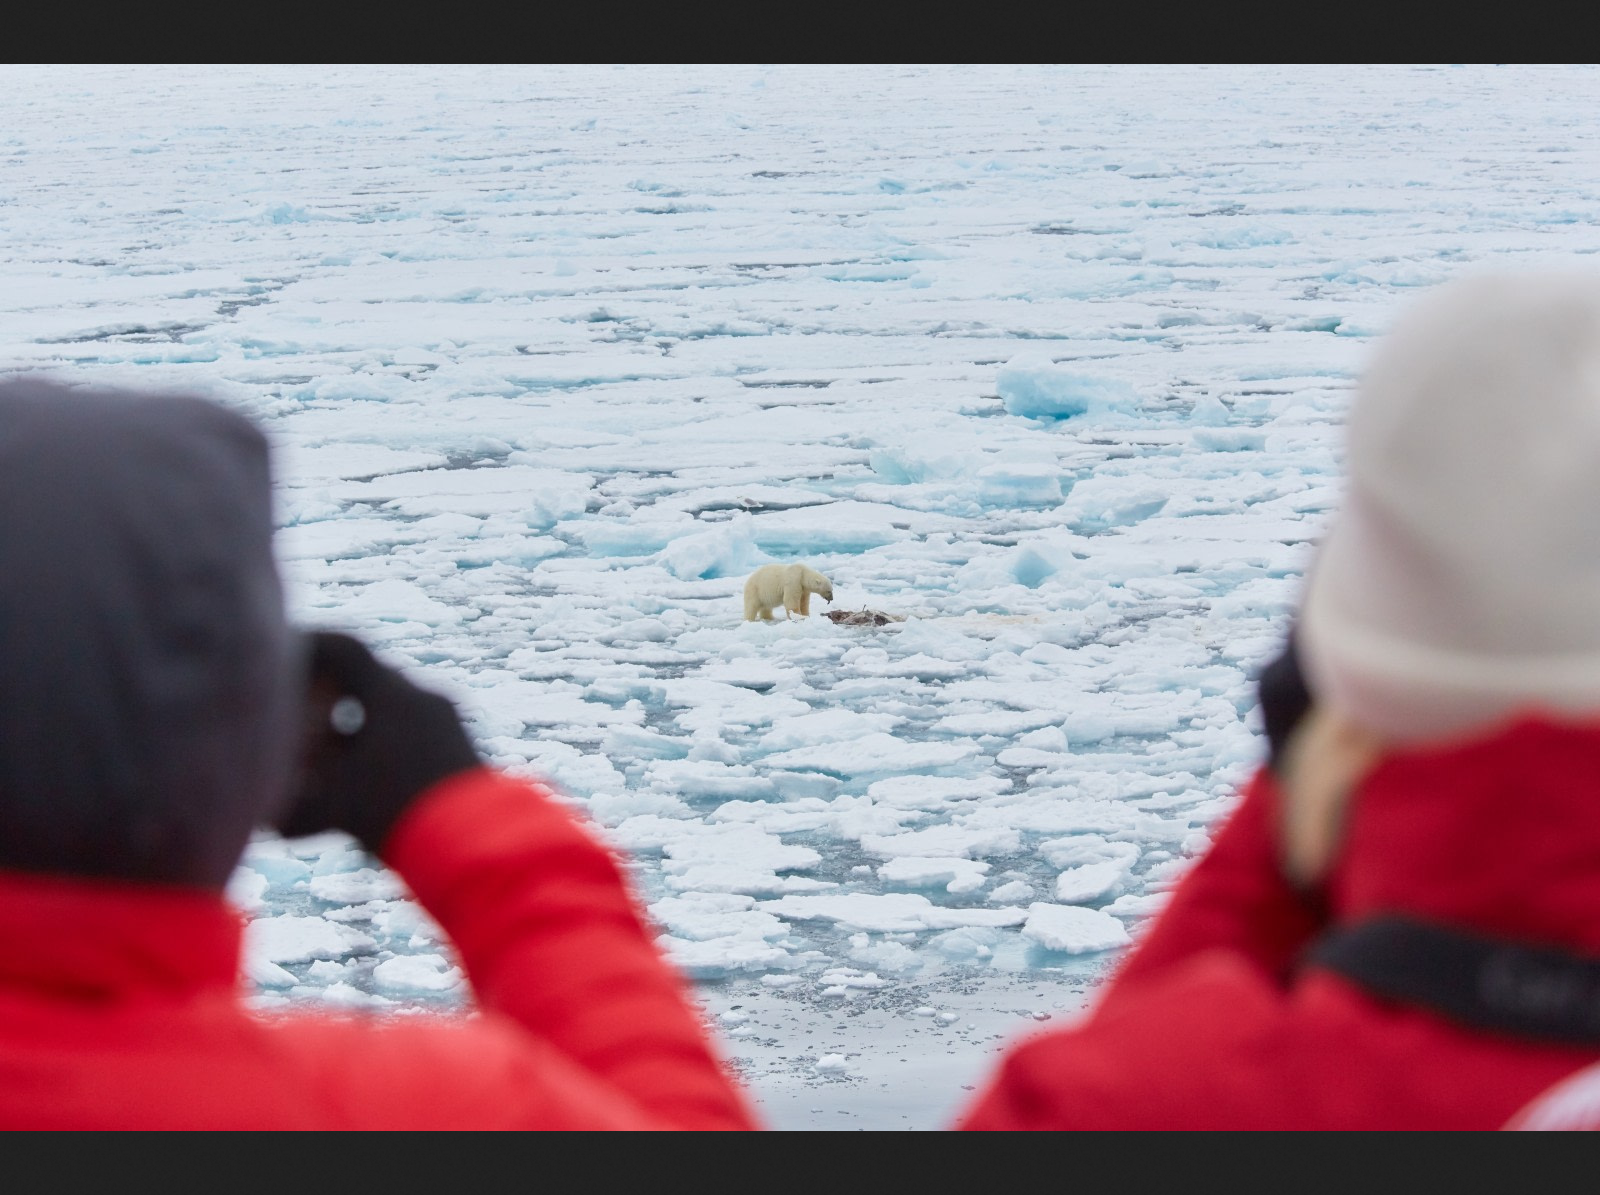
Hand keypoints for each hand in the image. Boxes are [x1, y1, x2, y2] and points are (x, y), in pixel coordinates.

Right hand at [277, 632, 479, 853]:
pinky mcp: (463, 746)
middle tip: (304, 713)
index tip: (288, 655)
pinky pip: (419, 731)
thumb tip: (257, 818)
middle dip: (332, 697)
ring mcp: (448, 721)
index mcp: (391, 695)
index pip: (344, 649)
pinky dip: (389, 745)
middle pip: (369, 682)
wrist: (475, 842)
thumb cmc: (396, 816)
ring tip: (334, 755)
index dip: (310, 648)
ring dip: (361, 728)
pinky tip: (372, 776)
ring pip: (395, 709)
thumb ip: (288, 809)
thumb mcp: (331, 811)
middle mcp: (424, 698)